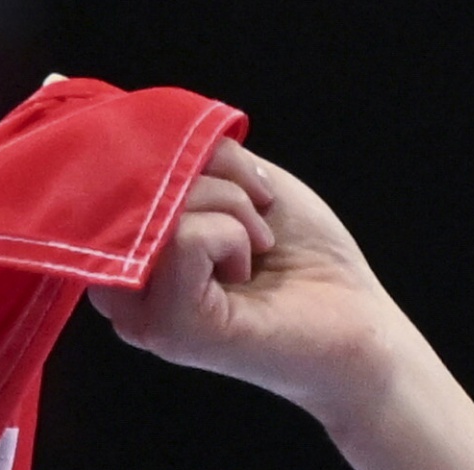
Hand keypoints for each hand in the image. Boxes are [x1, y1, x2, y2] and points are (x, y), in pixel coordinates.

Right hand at [93, 140, 473, 469]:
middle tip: (259, 212)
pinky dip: (233, 235)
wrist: (356, 321)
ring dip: (232, 207)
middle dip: (215, 176)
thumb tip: (148, 136)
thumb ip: (187, 160)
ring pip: (163, 207)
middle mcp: (122, 290)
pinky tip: (250, 269)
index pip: (118, 173)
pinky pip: (186, 239)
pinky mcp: (171, 330)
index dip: (181, 153)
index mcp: (129, 257)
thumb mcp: (238, 181)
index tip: (239, 184)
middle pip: (138, 184)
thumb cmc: (302, 255)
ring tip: (258, 247)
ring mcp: (142, 315)